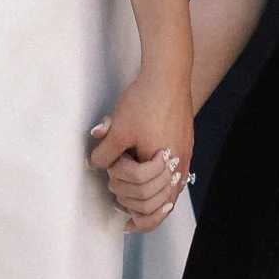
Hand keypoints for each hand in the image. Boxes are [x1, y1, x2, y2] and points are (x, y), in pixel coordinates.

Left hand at [88, 69, 193, 232]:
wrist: (167, 74)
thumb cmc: (146, 100)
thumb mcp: (119, 128)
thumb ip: (105, 152)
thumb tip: (93, 165)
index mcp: (164, 165)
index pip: (147, 202)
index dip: (128, 203)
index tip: (115, 202)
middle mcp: (179, 165)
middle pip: (158, 204)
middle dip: (133, 201)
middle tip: (115, 192)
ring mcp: (184, 156)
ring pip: (169, 195)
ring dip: (148, 200)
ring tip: (129, 197)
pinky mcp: (184, 146)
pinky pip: (175, 180)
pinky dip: (160, 188)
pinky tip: (149, 184)